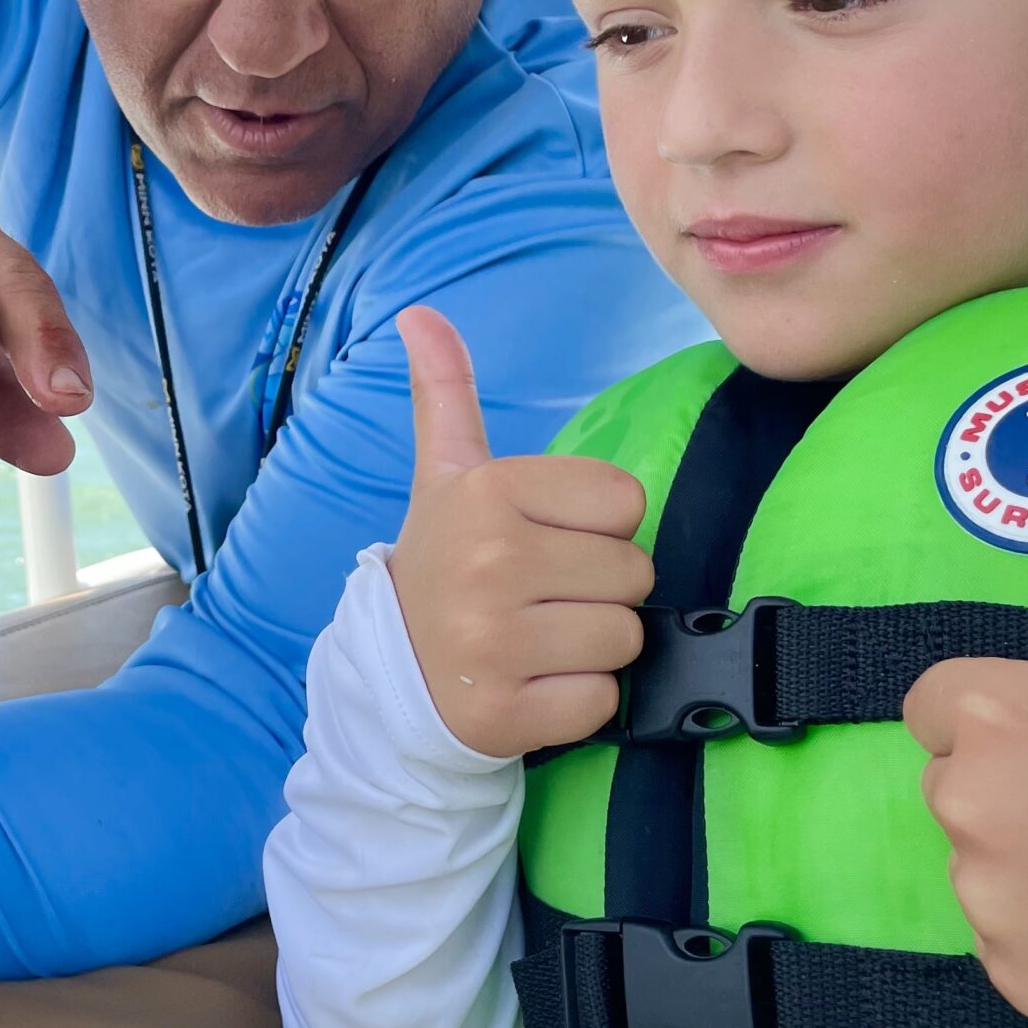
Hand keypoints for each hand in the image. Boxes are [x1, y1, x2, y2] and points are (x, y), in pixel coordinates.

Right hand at [387, 307, 652, 758]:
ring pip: (626, 639)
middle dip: (598, 592)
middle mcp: (489, 563)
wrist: (392, 674)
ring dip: (591, 649)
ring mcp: (495, 643)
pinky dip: (577, 702)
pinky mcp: (507, 715)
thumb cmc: (443, 566)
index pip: (627, 502)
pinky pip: (602, 701)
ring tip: (536, 641)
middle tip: (538, 599)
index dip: (595, 529)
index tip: (540, 543)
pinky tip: (531, 686)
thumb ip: (446, 393)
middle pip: (635, 574)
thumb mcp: (445, 477)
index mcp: (486, 493)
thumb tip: (418, 312)